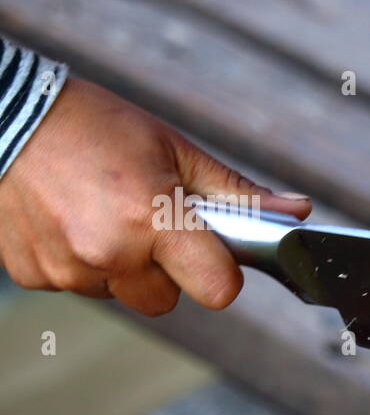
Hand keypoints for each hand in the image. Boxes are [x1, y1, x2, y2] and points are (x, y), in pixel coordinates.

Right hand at [0, 78, 312, 314]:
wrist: (2, 114)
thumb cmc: (93, 126)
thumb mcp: (174, 149)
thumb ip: (237, 194)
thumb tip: (296, 212)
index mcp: (152, 220)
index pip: (219, 290)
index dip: (221, 274)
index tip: (212, 251)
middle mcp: (109, 253)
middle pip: (168, 300)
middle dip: (168, 270)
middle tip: (148, 222)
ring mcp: (68, 269)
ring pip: (123, 294)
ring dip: (123, 267)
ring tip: (103, 213)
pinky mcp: (35, 276)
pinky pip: (80, 286)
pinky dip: (80, 262)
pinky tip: (70, 220)